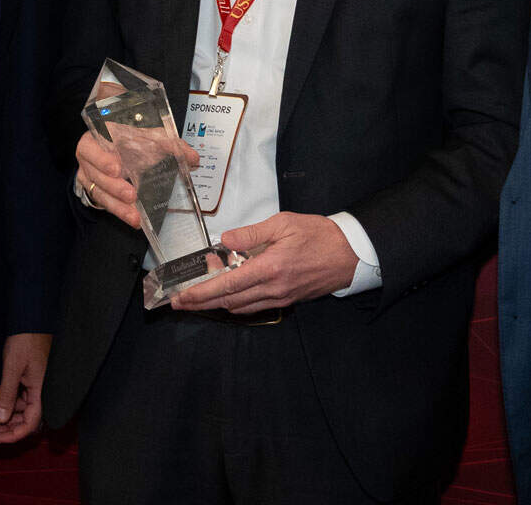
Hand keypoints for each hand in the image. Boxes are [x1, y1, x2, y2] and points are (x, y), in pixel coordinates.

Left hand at [0, 332, 50, 443]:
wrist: (31, 321)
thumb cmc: (25, 340)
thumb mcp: (12, 368)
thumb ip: (6, 394)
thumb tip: (0, 419)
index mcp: (42, 391)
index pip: (32, 423)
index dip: (15, 435)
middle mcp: (42, 392)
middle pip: (29, 421)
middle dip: (10, 429)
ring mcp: (37, 386)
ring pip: (25, 412)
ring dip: (9, 419)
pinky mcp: (32, 380)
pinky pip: (23, 401)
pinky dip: (10, 406)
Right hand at [75, 130, 193, 226]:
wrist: (114, 147)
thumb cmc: (128, 138)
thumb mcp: (147, 136)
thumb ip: (170, 145)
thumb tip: (193, 158)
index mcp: (96, 137)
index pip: (91, 147)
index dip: (101, 158)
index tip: (117, 168)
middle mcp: (88, 158)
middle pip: (96, 175)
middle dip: (114, 187)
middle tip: (131, 195)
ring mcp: (88, 176)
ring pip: (99, 193)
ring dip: (117, 205)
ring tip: (135, 214)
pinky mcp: (93, 191)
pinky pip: (104, 204)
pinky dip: (120, 212)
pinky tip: (133, 218)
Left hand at [171, 212, 357, 315]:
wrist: (350, 254)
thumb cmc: (318, 234)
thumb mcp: (283, 223)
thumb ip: (251, 233)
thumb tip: (225, 241)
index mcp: (270, 268)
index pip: (227, 286)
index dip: (201, 293)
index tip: (182, 297)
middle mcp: (273, 289)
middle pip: (229, 302)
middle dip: (201, 304)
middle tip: (180, 302)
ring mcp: (281, 298)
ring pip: (241, 307)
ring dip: (218, 303)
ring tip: (201, 293)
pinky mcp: (288, 300)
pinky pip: (256, 306)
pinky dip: (237, 302)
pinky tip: (229, 294)